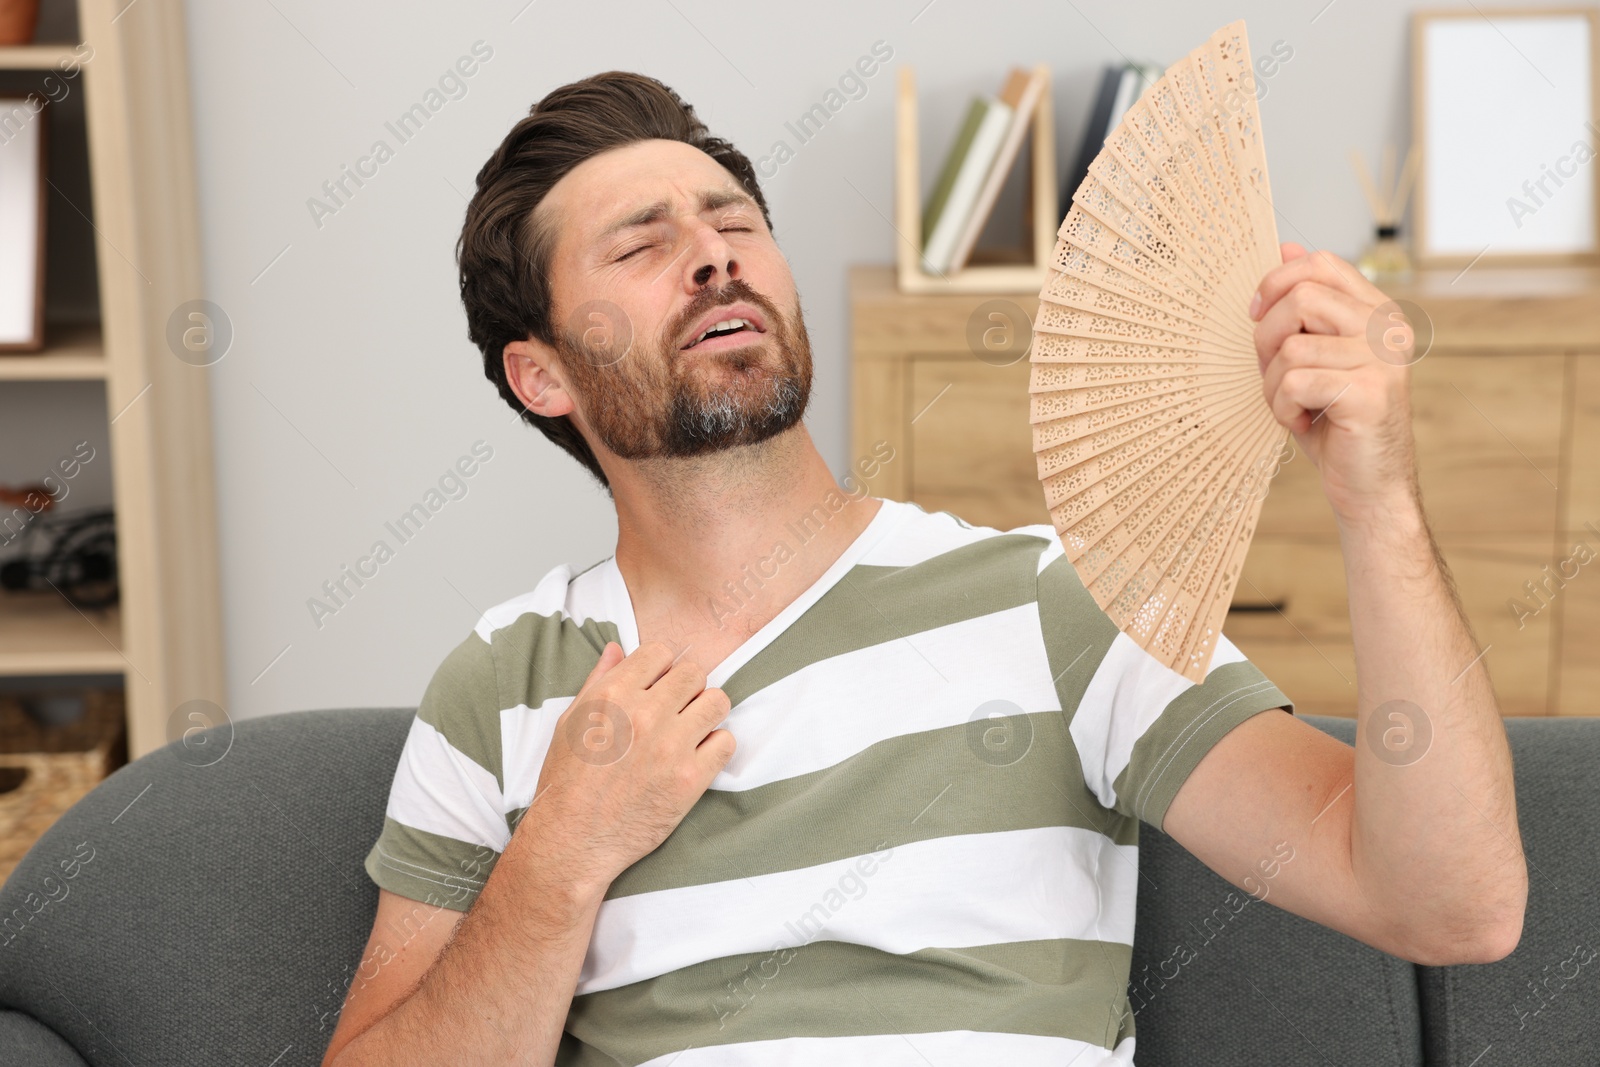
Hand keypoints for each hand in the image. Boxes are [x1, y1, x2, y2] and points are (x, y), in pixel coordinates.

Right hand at [515, 640, 734, 893]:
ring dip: (707, 713)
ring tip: (692, 731)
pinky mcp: (690, 779)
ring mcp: (670, 747)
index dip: (662, 668)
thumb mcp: (569, 723)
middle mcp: (644, 715)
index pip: (661, 653)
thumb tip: (616, 649)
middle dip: (688, 688)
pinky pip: (726, 742)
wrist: (572, 841)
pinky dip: (716, 747)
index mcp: (612, 695)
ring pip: (717, 702)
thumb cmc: (565, 783)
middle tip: (678, 710)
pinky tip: (697, 757)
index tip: (659, 686)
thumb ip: (597, 681)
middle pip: (694, 673)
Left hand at [1250, 242, 1420, 522]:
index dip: (1276, 283)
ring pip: (1291, 348)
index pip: (1320, 264)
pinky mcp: (1370, 393)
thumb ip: (1302, 307)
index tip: (1257, 315)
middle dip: (1267, 337)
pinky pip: (1295, 383)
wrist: (1368, 487)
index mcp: (1376, 311)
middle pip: (1300, 296)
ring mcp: (1383, 360)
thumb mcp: (1312, 356)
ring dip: (1273, 385)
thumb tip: (1286, 245)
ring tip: (1293, 406)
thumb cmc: (1335, 423)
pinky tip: (1303, 423)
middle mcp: (1388, 328)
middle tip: (1274, 374)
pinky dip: (1282, 409)